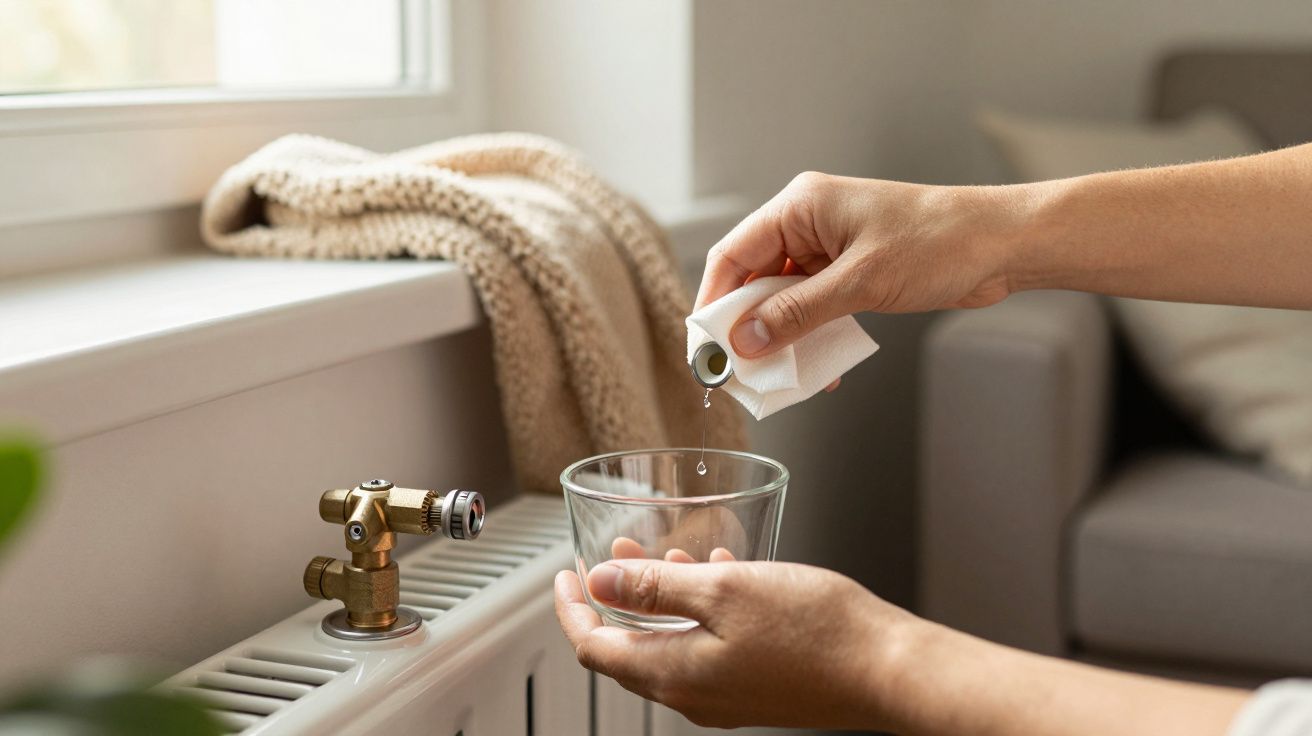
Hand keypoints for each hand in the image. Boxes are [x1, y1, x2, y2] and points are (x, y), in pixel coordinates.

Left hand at [554, 559, 916, 729]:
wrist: (887, 669)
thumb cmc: (816, 631)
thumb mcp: (723, 588)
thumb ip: (655, 586)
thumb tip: (599, 582)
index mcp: (674, 674)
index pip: (595, 647)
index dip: (571, 608)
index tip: (563, 576)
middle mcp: (694, 695)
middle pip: (628, 648)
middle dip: (613, 597)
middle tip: (608, 556)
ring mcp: (726, 696)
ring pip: (670, 643)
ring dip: (659, 597)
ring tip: (662, 550)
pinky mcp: (755, 688)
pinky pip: (707, 648)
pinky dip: (698, 609)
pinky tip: (717, 572)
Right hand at [697, 173, 1020, 357]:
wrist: (1003, 243)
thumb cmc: (939, 242)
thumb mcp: (859, 283)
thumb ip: (796, 313)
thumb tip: (744, 342)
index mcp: (800, 206)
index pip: (732, 255)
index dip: (712, 304)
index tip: (704, 349)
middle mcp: (808, 223)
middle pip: (754, 279)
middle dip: (745, 328)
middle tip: (738, 373)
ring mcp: (831, 248)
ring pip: (783, 299)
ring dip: (780, 338)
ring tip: (776, 379)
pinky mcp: (852, 271)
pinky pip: (813, 308)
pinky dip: (810, 337)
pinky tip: (818, 370)